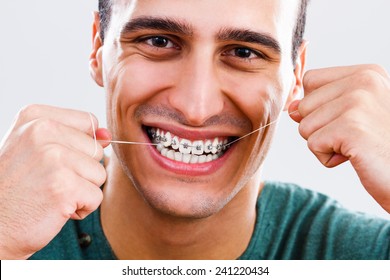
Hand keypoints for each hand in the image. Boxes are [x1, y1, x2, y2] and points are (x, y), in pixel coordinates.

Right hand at [0, 104, 110, 258]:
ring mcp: (54, 158)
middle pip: (97, 150)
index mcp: (35, 117)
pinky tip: (56, 209)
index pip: (89, 121)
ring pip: (99, 173)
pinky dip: (81, 208)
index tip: (53, 160)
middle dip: (81, 171)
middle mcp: (43, 131)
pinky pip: (96, 197)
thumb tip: (107, 135)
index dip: (81, 146)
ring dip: (82, 190)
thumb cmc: (17, 188)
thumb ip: (75, 136)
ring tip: (51, 194)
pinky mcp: (64, 186)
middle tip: (48, 181)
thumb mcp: (37, 149)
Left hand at [289, 65, 389, 212]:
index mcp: (366, 73)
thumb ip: (323, 104)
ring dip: (325, 144)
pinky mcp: (351, 128)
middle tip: (355, 137)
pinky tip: (356, 157)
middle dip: (321, 129)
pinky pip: (313, 144)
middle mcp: (363, 81)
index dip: (317, 105)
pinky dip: (328, 158)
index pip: (311, 80)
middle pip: (304, 105)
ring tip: (357, 146)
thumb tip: (291, 108)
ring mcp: (358, 103)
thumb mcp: (355, 115)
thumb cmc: (382, 146)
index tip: (346, 120)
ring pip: (305, 127)